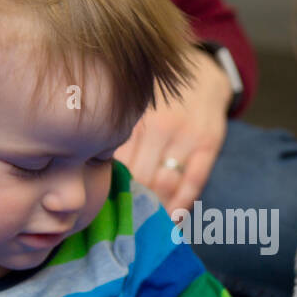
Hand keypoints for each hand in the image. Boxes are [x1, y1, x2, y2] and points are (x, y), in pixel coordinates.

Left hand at [115, 47, 229, 216]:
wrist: (202, 70)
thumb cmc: (157, 93)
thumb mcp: (132, 104)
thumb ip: (116, 132)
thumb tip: (88, 167)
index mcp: (135, 116)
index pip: (117, 162)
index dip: (108, 187)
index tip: (100, 207)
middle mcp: (160, 126)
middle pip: (139, 176)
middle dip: (129, 202)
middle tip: (120, 222)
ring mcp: (187, 136)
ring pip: (165, 183)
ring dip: (155, 209)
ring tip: (145, 227)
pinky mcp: (209, 144)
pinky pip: (193, 182)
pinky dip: (182, 205)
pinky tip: (172, 220)